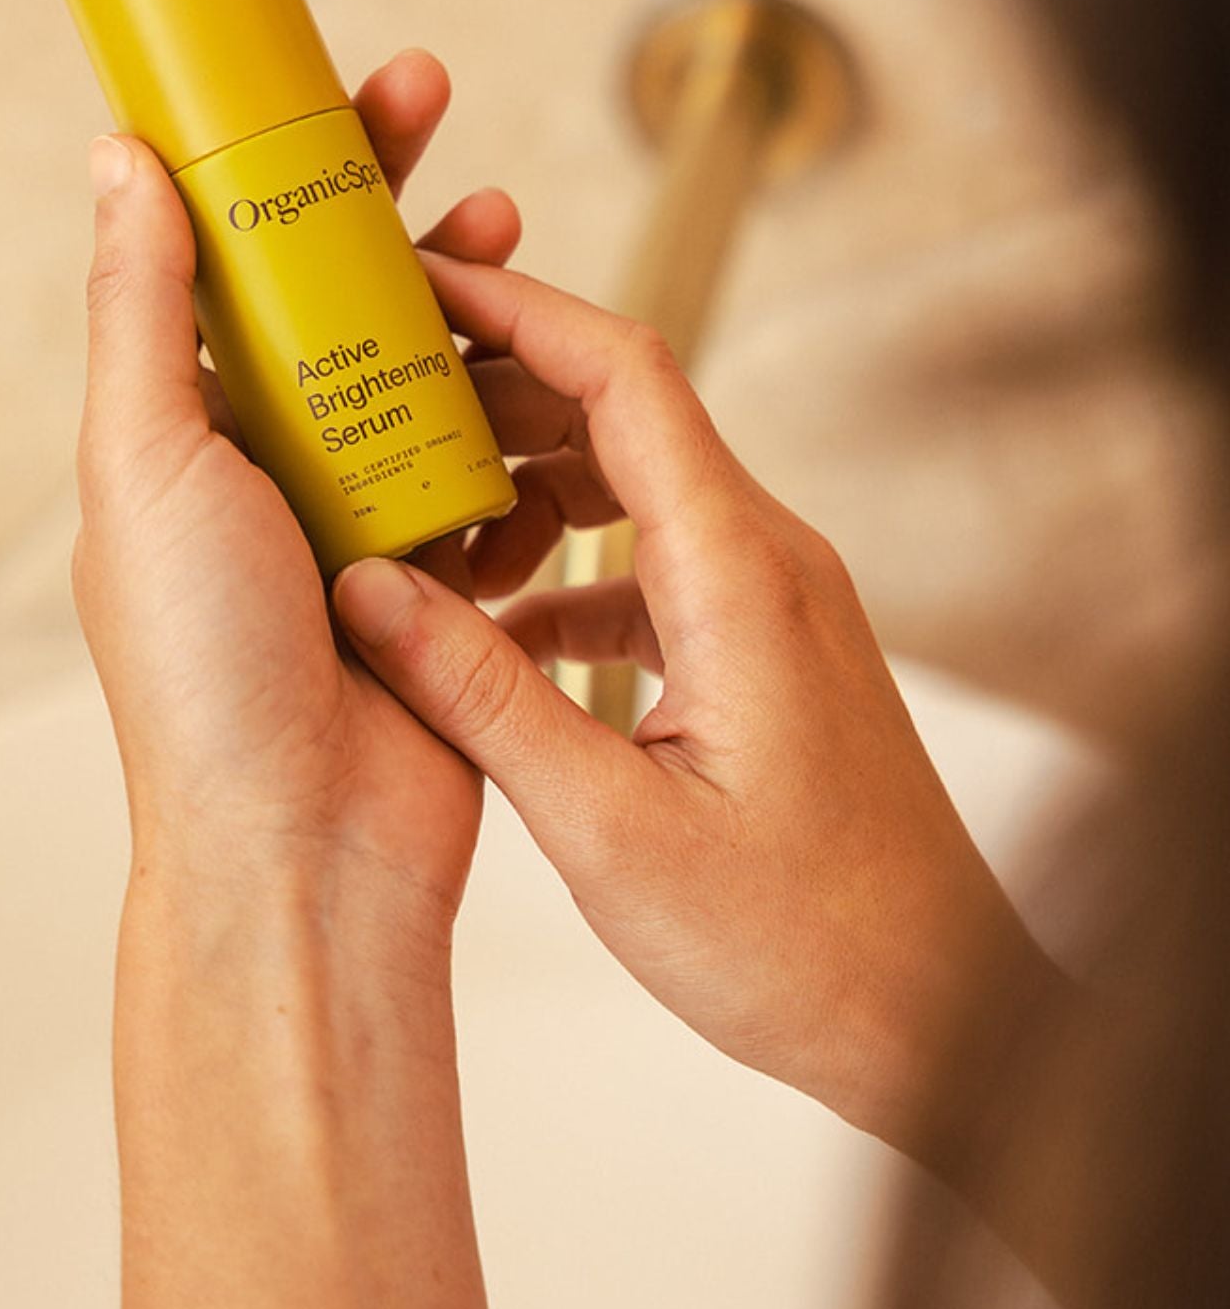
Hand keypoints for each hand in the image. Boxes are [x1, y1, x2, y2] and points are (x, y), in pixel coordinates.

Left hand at [71, 50, 519, 923]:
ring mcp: (355, 511)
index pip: (231, 254)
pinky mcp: (439, 566)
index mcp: (180, 424)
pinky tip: (546, 373)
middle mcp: (263, 458)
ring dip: (470, 291)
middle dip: (393, 198)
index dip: (282, 162)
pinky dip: (518, 409)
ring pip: (425, 363)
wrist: (308, 851)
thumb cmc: (202, 671)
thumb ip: (140, 307)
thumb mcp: (147, 460)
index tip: (340, 86)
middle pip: (338, 290)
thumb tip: (117, 156)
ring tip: (506, 226)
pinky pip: (488, 458)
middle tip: (440, 110)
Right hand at [331, 252, 1047, 1151]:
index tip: (412, 285)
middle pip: (619, 410)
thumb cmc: (798, 944)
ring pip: (634, 485)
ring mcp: (774, 599)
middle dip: (494, 387)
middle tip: (371, 393)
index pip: (622, 371)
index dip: (515, 309)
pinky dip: (569, 569)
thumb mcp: (610, 830)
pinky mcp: (769, 649)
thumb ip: (484, 698)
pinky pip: (654, 565)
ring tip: (410, 515)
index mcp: (735, 571)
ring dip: (526, 484)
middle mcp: (765, 556)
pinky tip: (495, 628)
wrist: (943, 1023)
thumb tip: (365, 589)